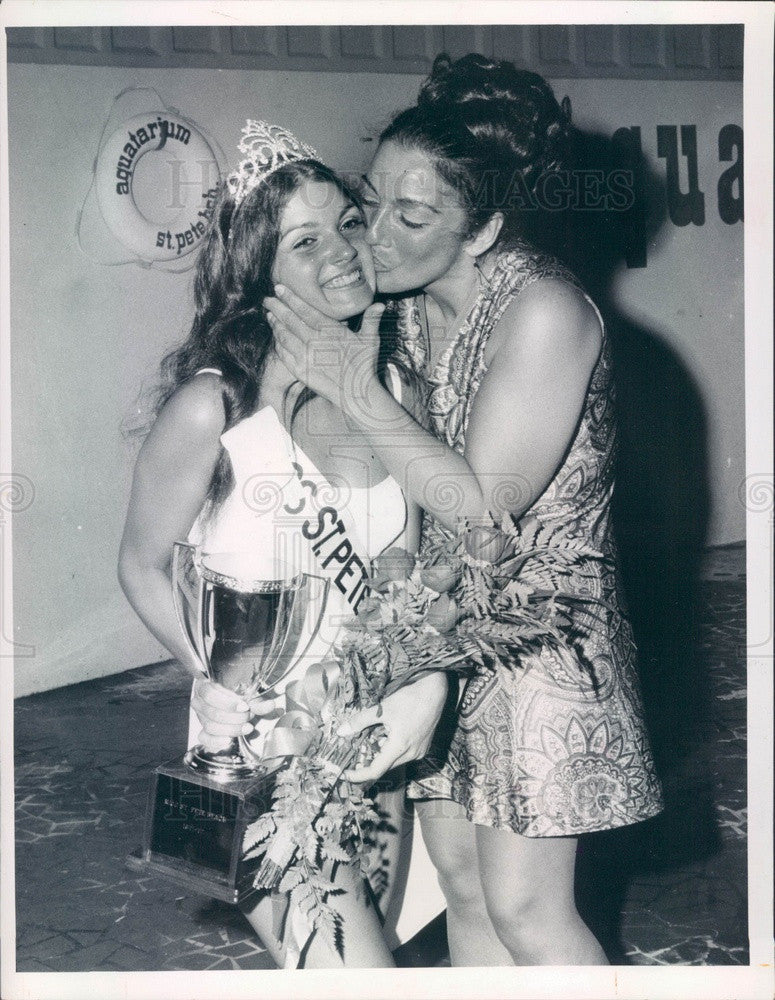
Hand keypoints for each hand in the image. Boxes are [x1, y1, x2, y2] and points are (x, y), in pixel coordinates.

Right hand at [191, 677, 257, 751]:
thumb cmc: (239, 697)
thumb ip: (258, 702)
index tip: (245, 707)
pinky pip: (204, 738)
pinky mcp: (202, 731)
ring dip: (231, 729)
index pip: (210, 694)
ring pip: (210, 726)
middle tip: (249, 716)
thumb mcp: (248, 696)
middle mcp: (199, 701)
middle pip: (212, 713)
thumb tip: (271, 705)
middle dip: (234, 717)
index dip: (228, 703)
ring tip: (247, 727)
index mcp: (205, 686)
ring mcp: (199, 717)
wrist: (236, 708)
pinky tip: (228, 740)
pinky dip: (216, 741)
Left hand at [264, 284, 383, 409]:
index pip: (306, 311)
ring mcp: (305, 357)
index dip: (291, 299)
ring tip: (269, 315)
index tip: (279, 288)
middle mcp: (315, 342)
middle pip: (290, 321)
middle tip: (267, 299)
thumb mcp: (371, 340)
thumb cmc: (364, 366)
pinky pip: (284, 354)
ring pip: (284, 336)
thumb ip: (371, 320)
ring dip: (275, 325)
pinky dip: (278, 344)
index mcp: (330, 331)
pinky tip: (276, 338)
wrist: (356, 394)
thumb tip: (379, 304)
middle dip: (277, 308)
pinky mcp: (300, 371)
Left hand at [337, 672, 448, 784]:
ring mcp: (419, 751)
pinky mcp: (424, 747)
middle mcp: (411, 754)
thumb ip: (360, 721)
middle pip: (385, 766)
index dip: (359, 775)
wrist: (434, 691)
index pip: (376, 770)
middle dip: (369, 762)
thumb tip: (341, 731)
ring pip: (395, 760)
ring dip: (381, 754)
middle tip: (355, 753)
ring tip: (373, 739)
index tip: (346, 774)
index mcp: (399, 746)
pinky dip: (393, 749)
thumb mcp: (381, 709)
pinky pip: (404, 755)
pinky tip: (389, 735)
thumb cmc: (408, 699)